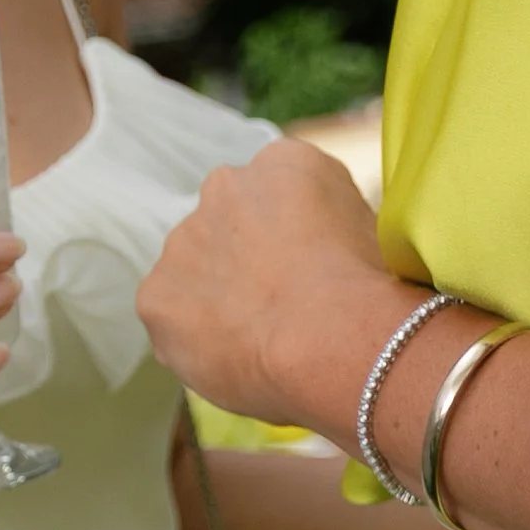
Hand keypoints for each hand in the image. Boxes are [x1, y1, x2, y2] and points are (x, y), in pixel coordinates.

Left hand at [139, 137, 406, 442]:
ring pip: (198, 277)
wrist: (337, 341)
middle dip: (249, 269)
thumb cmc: (372, 299)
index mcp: (284, 163)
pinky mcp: (157, 297)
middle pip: (230, 232)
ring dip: (221, 305)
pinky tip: (238, 365)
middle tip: (285, 318)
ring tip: (265, 349)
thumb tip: (327, 251)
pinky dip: (197, 347)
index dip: (294, 249)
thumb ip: (335, 227)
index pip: (277, 203)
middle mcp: (225, 186)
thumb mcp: (373, 235)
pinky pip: (174, 326)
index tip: (312, 283)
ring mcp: (183, 240)